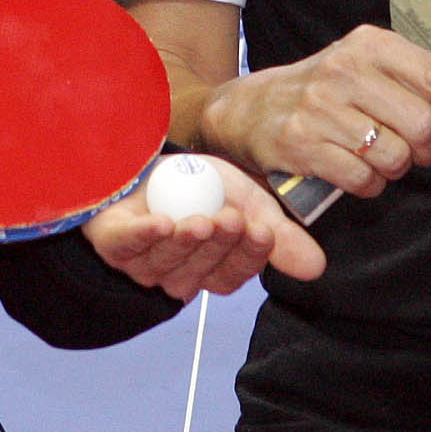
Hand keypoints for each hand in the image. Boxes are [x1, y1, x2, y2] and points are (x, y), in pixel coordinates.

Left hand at [83, 156, 325, 299]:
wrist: (150, 157)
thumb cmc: (197, 184)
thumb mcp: (246, 200)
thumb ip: (278, 234)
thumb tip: (318, 268)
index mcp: (210, 269)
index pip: (233, 274)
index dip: (248, 256)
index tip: (262, 230)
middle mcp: (177, 274)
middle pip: (201, 271)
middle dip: (218, 245)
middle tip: (233, 218)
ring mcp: (142, 263)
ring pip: (167, 262)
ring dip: (186, 242)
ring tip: (201, 219)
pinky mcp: (112, 243)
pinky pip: (127, 246)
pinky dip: (144, 236)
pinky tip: (161, 223)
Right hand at [200, 25, 430, 199]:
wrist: (248, 108)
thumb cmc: (324, 91)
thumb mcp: (369, 71)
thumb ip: (423, 92)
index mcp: (371, 45)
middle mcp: (345, 70)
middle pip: (422, 125)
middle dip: (426, 149)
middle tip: (411, 149)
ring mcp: (320, 107)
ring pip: (394, 157)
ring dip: (393, 169)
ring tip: (372, 156)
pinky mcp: (301, 144)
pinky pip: (363, 179)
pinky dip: (367, 185)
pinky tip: (352, 170)